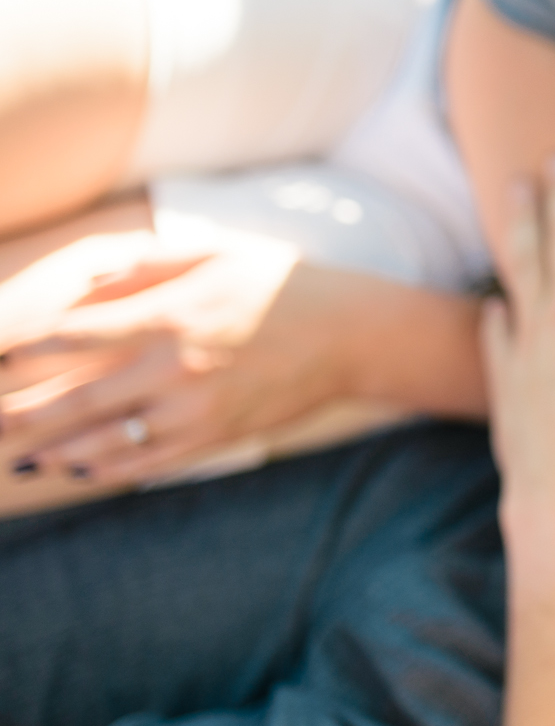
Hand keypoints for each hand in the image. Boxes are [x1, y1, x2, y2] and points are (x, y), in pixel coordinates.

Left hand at [0, 230, 340, 484]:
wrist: (352, 334)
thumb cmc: (282, 285)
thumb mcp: (217, 255)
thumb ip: (149, 266)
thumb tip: (85, 280)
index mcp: (173, 316)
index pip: (78, 336)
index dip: (30, 349)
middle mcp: (177, 368)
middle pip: (80, 398)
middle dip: (24, 414)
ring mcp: (197, 409)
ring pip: (109, 440)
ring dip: (57, 452)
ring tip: (21, 457)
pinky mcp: (218, 436)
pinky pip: (151, 462)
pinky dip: (110, 470)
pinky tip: (81, 470)